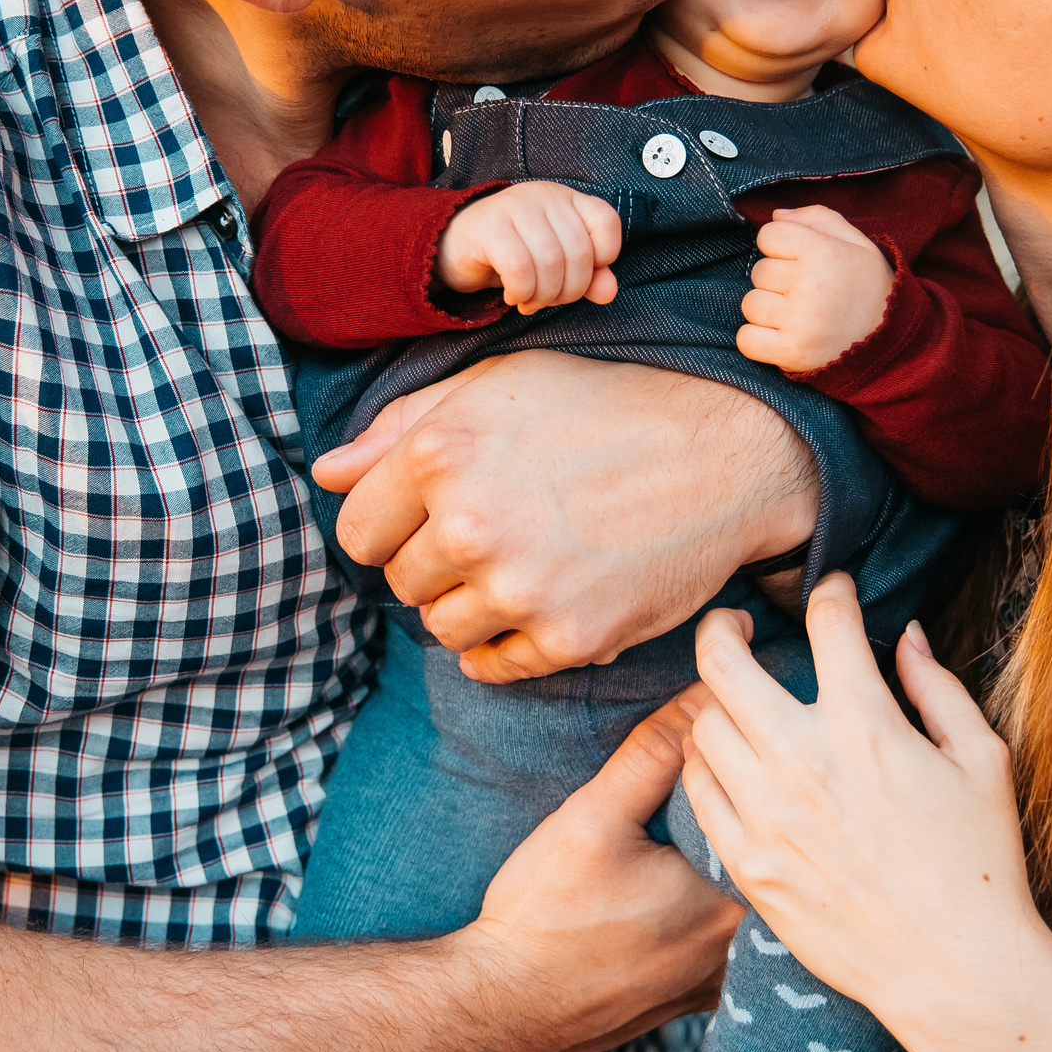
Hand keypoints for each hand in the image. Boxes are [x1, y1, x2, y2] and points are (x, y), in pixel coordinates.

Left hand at [311, 351, 816, 676]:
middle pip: (400, 583)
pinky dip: (507, 644)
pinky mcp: (569, 637)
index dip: (392, 525)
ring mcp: (520, 588)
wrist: (725, 454)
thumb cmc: (606, 407)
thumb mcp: (498, 386)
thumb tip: (326, 474)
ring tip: (527, 562)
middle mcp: (471, 525)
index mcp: (441, 454)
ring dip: (472, 604)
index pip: (357, 532)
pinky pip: (495, 665)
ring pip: (444, 628)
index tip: (433, 516)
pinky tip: (542, 602)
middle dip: (435, 562)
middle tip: (498, 531)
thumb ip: (401, 427)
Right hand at [437, 181, 622, 313]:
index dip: (602, 259)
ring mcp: (516, 206)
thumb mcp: (556, 266)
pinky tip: (513, 294)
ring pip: (551, 262)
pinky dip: (521, 291)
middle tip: (547, 299)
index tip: (577, 275)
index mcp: (566, 199)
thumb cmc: (511, 254)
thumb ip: (588, 276)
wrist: (455, 246)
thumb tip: (609, 292)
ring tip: (529, 300)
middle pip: (579, 252)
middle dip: (568, 291)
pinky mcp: (489, 226)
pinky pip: (520, 268)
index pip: (606, 222)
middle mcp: (544, 195)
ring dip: (543, 295)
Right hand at [454, 687, 740, 1051]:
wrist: (499, 1009)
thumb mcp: (593, 817)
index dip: (750, 773)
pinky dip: (703, 911)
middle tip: (695, 793)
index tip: (728, 747)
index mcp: (731, 899)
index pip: (768, 815)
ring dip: (720, 869)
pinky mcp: (688, 998)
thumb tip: (704, 694)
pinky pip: (716, 941)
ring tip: (679, 842)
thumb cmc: (544, 917)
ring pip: (738, 903)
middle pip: (757, 859)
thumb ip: (654, 752)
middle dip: (738, 819)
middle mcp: (738, 949)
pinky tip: (668, 894)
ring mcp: (716, 981)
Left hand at [678, 577, 1051, 1051]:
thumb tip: (907, 636)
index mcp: (866, 725)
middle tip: (736, 624)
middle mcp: (802, 761)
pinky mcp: (746, 863)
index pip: (827, 622)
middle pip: (722, 662)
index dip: (832, 592)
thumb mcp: (981, 760)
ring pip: (700, 727)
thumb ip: (937, 688)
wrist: (955, 969)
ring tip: (737, 705)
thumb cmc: (981, 863)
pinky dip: (707, 767)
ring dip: (717, 704)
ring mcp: (765, 815)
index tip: (833, 593)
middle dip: (725, 626)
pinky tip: (730, 765)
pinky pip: (697, 792)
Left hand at [736, 205, 893, 372]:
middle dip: (776, 280)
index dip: (781, 247)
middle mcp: (808, 284)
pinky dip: (757, 340)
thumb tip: (776, 215)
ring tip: (797, 316)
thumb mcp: (858, 244)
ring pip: (750, 304)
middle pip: (758, 271)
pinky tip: (781, 337)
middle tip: (806, 293)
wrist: (892, 343)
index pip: (768, 235)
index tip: (801, 262)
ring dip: (767, 311)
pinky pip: (746, 339)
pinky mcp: (791, 352)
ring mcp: (798, 321)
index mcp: (823, 251)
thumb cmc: (870, 288)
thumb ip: (819, 219)